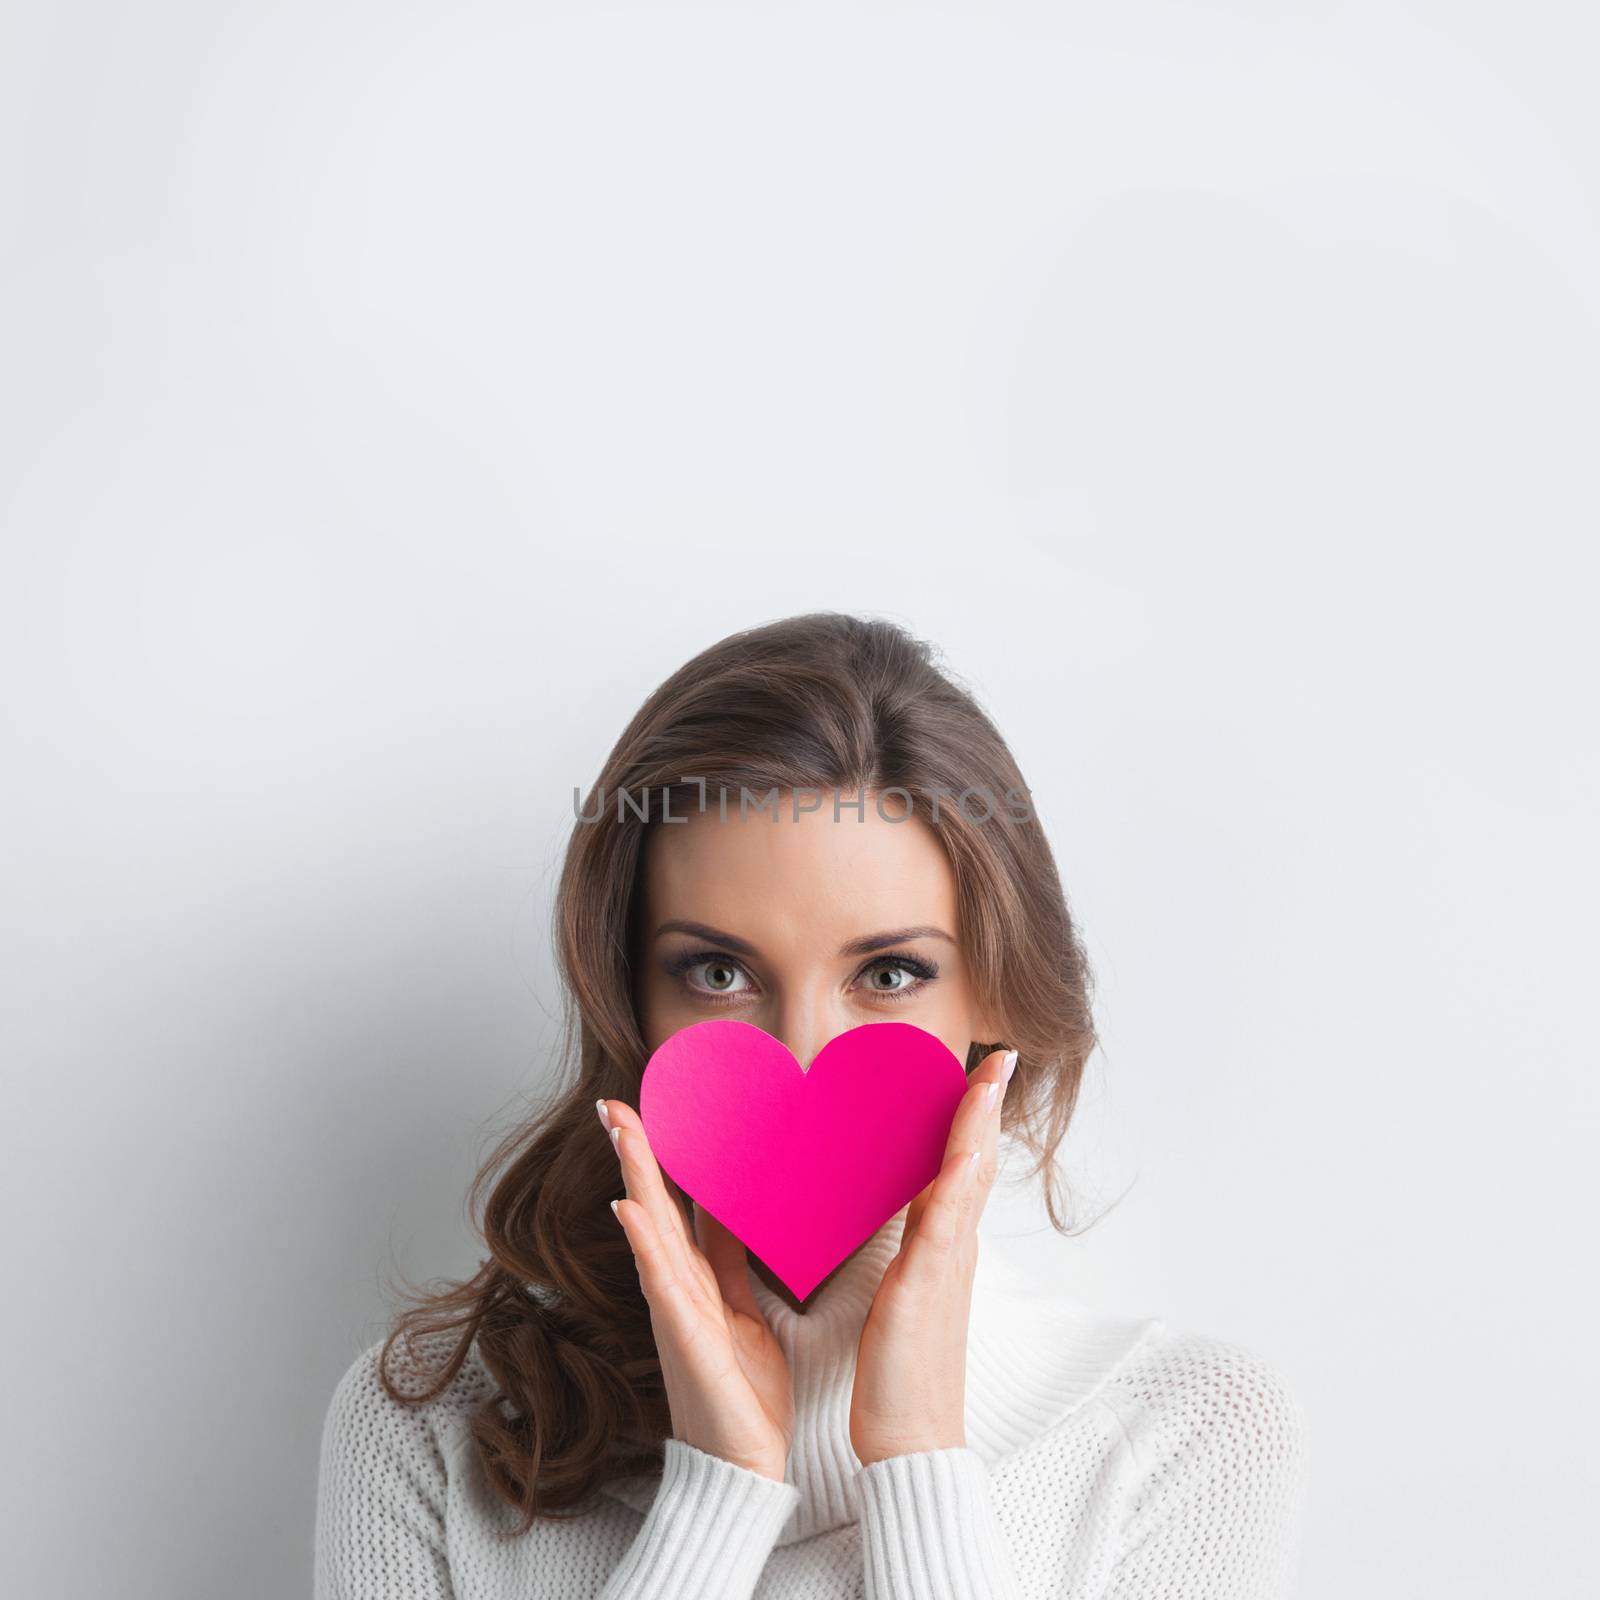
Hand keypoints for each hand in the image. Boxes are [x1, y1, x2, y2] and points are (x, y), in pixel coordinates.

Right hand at [599, 1097, 793, 1481]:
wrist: (743, 1471)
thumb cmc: (743, 1397)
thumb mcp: (744, 1313)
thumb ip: (731, 1265)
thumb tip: (729, 1213)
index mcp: (696, 1282)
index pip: (675, 1206)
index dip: (661, 1158)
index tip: (650, 1109)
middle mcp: (677, 1290)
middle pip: (651, 1206)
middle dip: (633, 1153)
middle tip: (613, 1102)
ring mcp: (675, 1312)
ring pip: (650, 1231)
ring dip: (633, 1178)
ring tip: (620, 1129)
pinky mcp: (685, 1339)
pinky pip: (663, 1282)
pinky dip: (644, 1242)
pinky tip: (630, 1206)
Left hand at [848, 1046, 1016, 1466]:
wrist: (912, 1439)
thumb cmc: (901, 1373)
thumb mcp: (906, 1291)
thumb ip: (913, 1246)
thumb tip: (909, 1204)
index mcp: (944, 1246)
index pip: (963, 1166)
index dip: (973, 1118)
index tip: (981, 1071)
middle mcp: (953, 1248)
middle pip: (977, 1161)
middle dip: (986, 1105)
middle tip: (998, 1056)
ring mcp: (946, 1265)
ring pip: (968, 1180)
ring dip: (978, 1124)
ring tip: (988, 1075)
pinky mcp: (927, 1287)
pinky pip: (946, 1225)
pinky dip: (959, 1182)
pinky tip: (966, 1150)